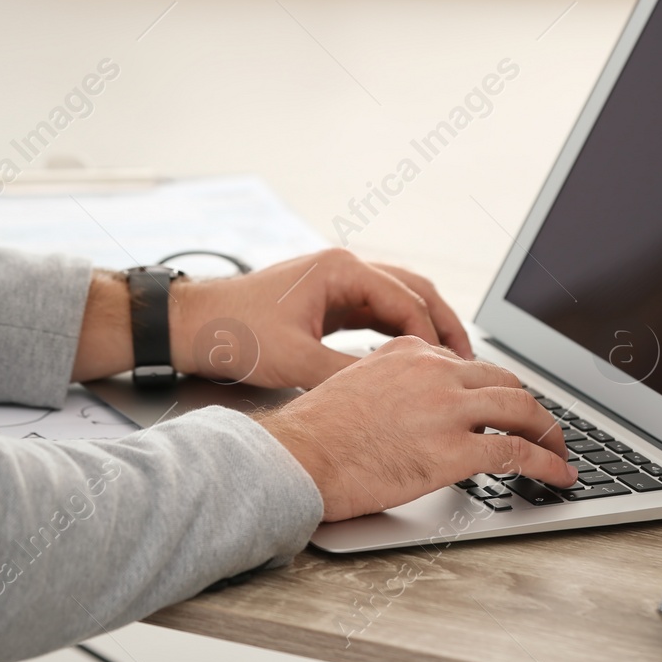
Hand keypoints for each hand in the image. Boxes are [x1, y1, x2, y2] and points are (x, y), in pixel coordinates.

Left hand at [166, 248, 472, 388]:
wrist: (194, 325)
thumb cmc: (235, 332)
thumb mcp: (295, 362)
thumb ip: (348, 374)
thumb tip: (392, 393)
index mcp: (341, 270)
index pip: (406, 300)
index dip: (432, 336)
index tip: (450, 368)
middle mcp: (344, 268)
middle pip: (414, 290)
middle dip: (443, 324)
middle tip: (468, 359)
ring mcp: (338, 282)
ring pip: (399, 299)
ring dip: (425, 327)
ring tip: (450, 361)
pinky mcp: (329, 300)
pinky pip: (378, 312)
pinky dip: (400, 332)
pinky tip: (412, 359)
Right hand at [256, 336, 575, 520]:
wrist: (297, 457)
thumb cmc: (314, 434)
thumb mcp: (355, 385)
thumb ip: (393, 384)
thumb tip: (414, 408)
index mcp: (409, 352)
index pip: (468, 364)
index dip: (494, 391)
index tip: (505, 408)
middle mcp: (434, 371)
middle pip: (505, 380)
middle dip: (530, 406)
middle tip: (542, 428)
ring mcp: (448, 408)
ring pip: (522, 409)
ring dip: (550, 433)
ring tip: (561, 452)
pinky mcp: (456, 450)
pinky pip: (518, 452)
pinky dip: (548, 464)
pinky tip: (560, 476)